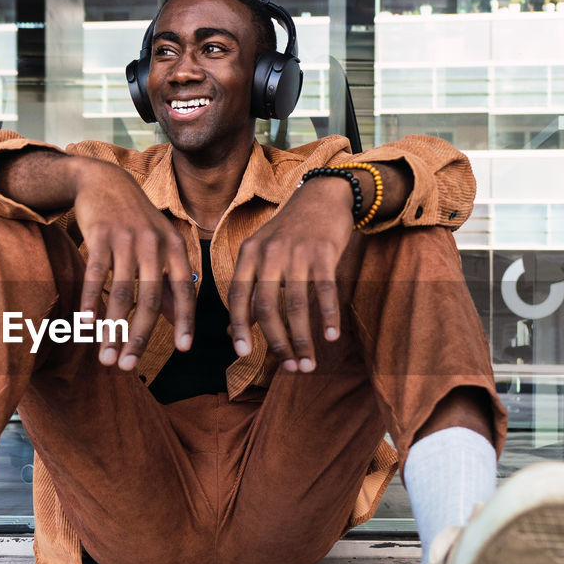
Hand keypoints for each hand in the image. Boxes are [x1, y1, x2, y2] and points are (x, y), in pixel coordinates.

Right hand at [70, 158, 195, 369]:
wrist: (105, 181)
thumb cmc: (137, 221)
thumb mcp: (160, 245)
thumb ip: (170, 281)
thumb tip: (180, 319)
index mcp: (175, 247)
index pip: (184, 290)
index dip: (184, 320)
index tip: (182, 349)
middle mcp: (155, 243)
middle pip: (150, 299)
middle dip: (139, 337)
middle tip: (127, 366)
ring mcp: (127, 239)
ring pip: (122, 292)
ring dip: (112, 329)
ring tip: (104, 357)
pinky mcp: (101, 235)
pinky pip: (96, 274)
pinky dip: (92, 301)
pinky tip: (86, 325)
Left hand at [227, 177, 355, 372]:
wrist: (322, 196)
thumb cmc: (290, 231)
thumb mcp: (263, 253)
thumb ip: (249, 288)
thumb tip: (232, 329)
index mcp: (249, 254)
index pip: (238, 296)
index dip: (239, 326)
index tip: (242, 353)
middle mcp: (269, 253)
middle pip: (267, 306)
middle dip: (276, 341)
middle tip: (288, 367)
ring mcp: (296, 252)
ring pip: (296, 304)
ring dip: (303, 339)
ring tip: (308, 363)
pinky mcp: (323, 251)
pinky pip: (325, 290)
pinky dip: (328, 316)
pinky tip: (331, 337)